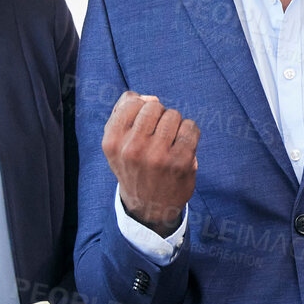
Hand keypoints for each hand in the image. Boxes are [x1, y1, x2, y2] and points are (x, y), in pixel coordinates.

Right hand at [102, 92, 198, 232]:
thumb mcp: (116, 142)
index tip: (142, 126)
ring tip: (169, 142)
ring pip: (173, 115)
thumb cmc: (134, 166)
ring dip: (174, 125)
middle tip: (157, 135)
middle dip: (158, 116)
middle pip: (154, 106)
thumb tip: (149, 97)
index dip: (141, 109)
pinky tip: (183, 146)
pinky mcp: (181, 161)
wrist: (149, 206)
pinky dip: (190, 132)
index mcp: (112, 141)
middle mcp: (132, 149)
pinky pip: (190, 127)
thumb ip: (124, 112)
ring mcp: (157, 156)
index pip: (132, 102)